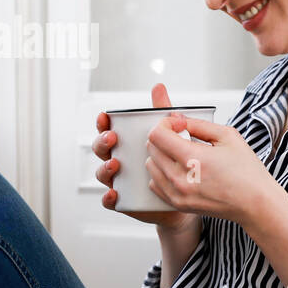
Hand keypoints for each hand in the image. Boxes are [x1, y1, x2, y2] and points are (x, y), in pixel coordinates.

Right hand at [94, 83, 198, 229]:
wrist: (186, 193)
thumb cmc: (172, 159)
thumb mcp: (169, 133)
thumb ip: (161, 111)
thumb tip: (158, 87)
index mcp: (124, 143)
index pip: (107, 130)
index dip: (102, 123)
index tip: (104, 116)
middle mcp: (117, 160)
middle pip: (100, 150)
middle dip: (102, 142)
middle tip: (112, 138)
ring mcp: (119, 180)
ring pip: (102, 174)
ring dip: (105, 168)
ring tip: (115, 163)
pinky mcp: (124, 200)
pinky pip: (110, 201)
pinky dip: (108, 198)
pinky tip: (114, 193)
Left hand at [145, 106, 287, 231]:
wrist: (255, 204)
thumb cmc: (247, 170)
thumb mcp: (227, 135)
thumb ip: (197, 123)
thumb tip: (176, 118)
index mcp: (193, 158)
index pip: (157, 135)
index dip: (165, 124)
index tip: (178, 125)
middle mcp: (180, 178)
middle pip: (151, 148)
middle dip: (163, 137)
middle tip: (182, 137)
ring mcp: (177, 194)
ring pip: (150, 165)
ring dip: (160, 155)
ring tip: (180, 154)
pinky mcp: (178, 204)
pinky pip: (155, 184)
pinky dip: (161, 173)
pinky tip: (178, 170)